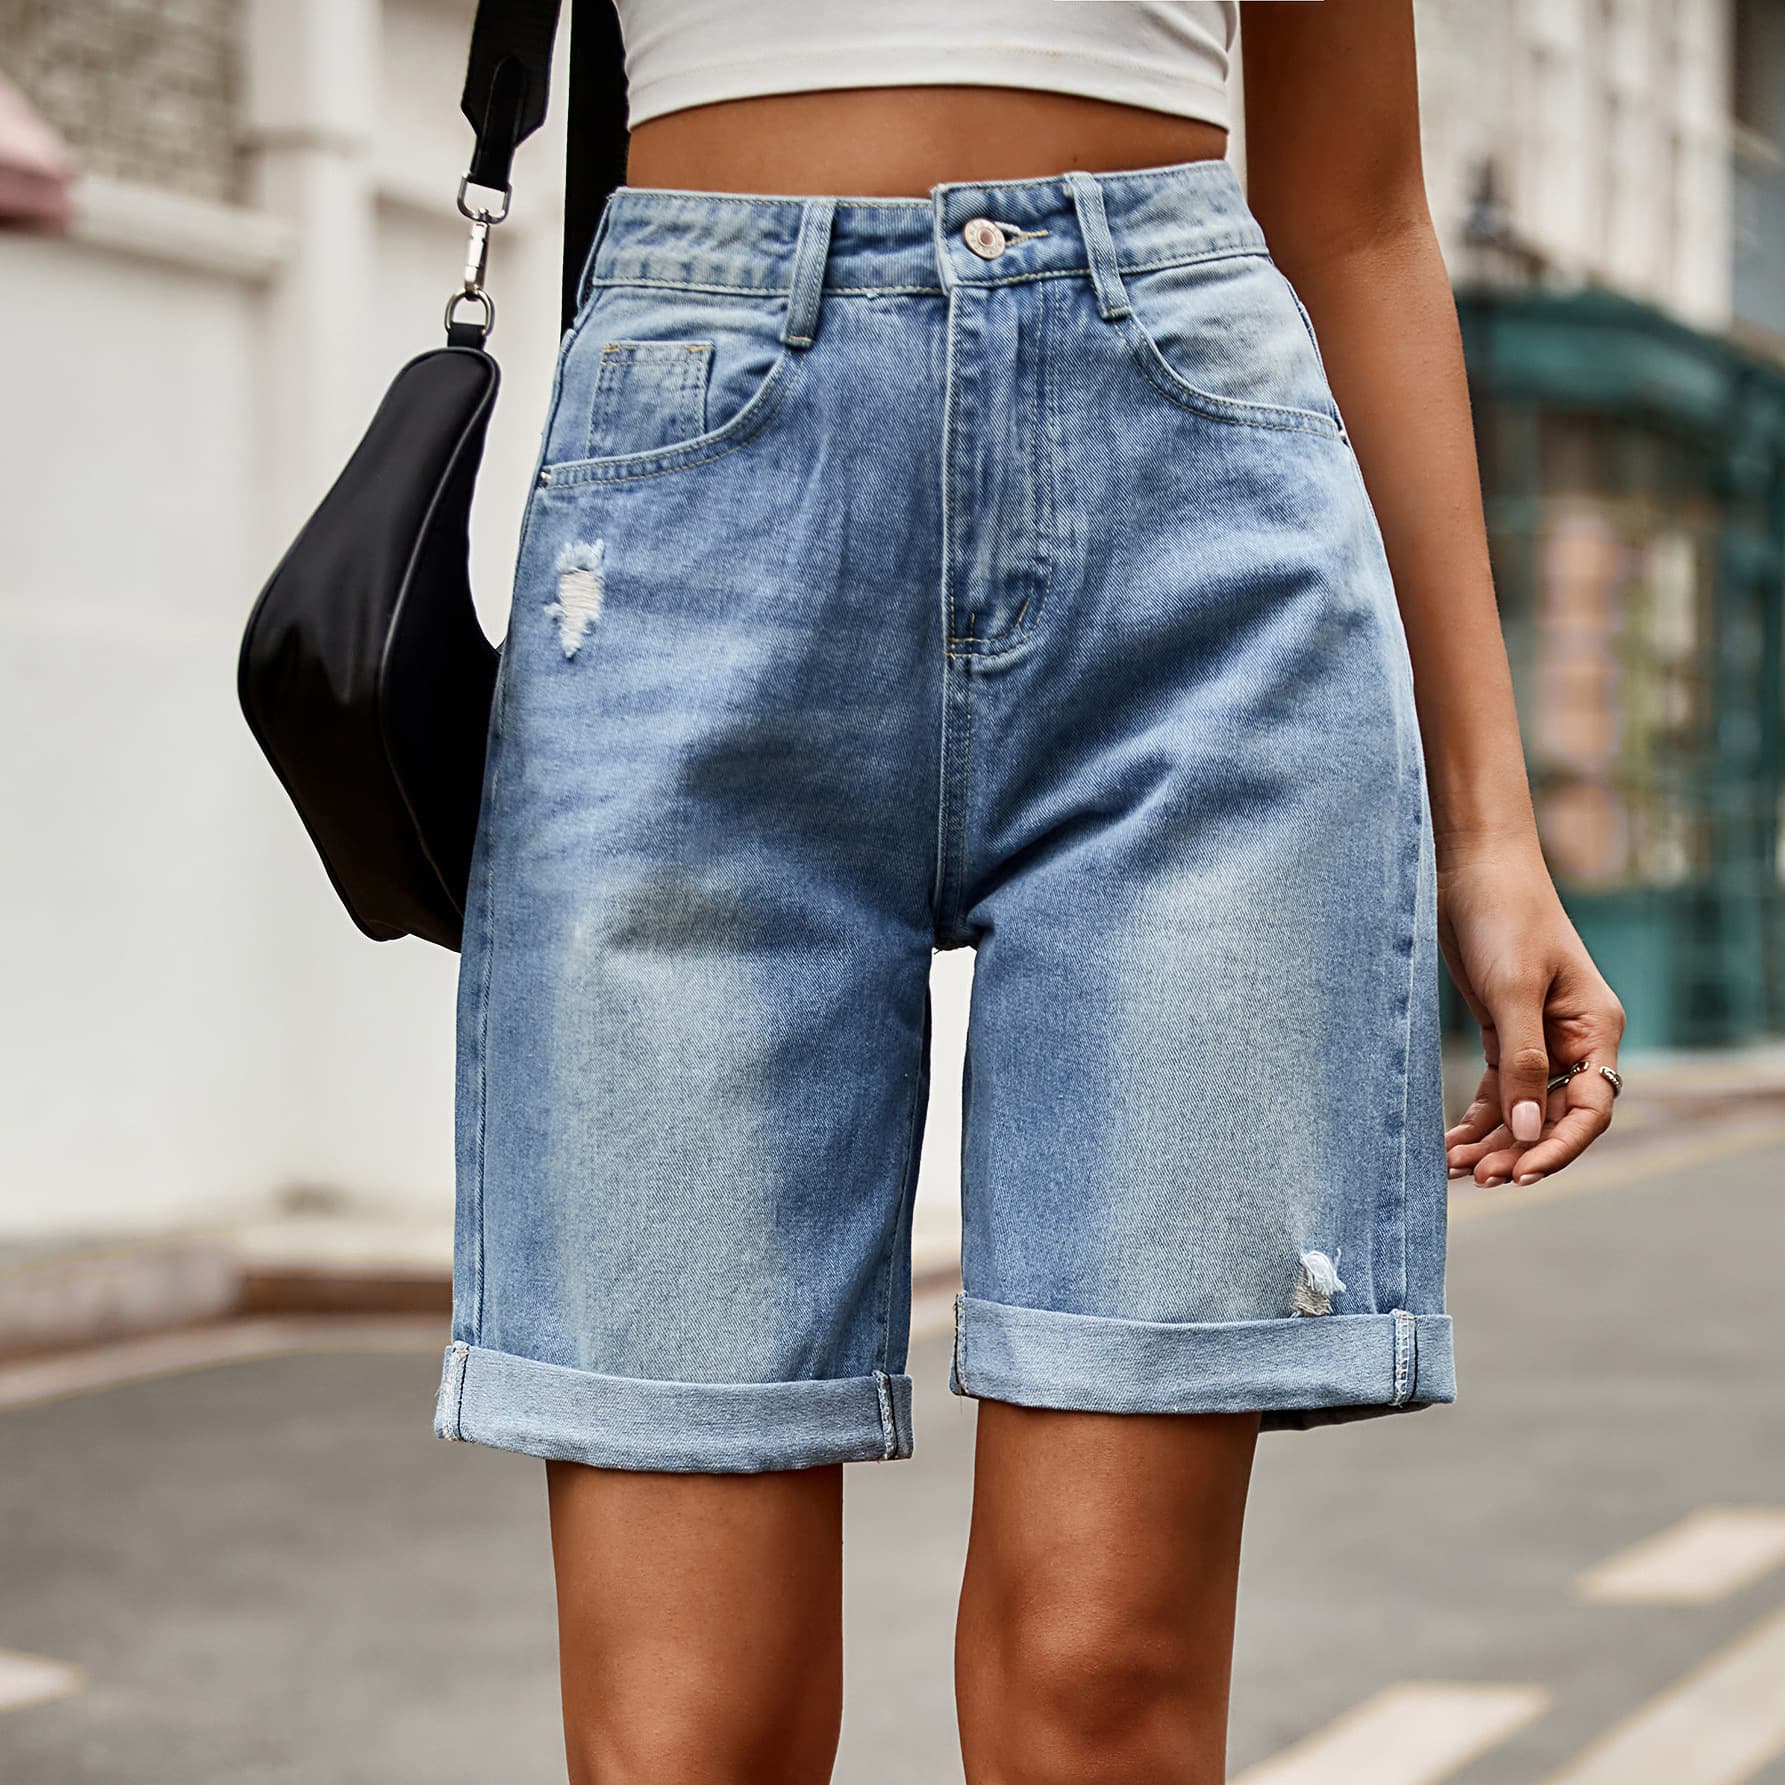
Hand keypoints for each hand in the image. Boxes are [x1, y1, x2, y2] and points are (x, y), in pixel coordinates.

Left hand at [1436, 833, 1625, 1186]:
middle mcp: (1573, 1038)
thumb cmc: (1503, 917)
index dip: (1559, 1147)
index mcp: (1595, 1028)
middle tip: (1476, 1179)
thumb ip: (1521, 1062)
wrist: (1471, 868)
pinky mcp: (1501, 1030)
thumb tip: (1529, 1133)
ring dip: (1493, 1140)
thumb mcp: (1512, 991)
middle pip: (1552, 1115)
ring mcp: (1537, 1037)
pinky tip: (1451, 1141)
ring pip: (1521, 1107)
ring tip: (1454, 1167)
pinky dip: (1477, 1116)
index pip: (1589, 1108)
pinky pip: (1496, 1088)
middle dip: (1518, 1150)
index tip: (1522, 1174)